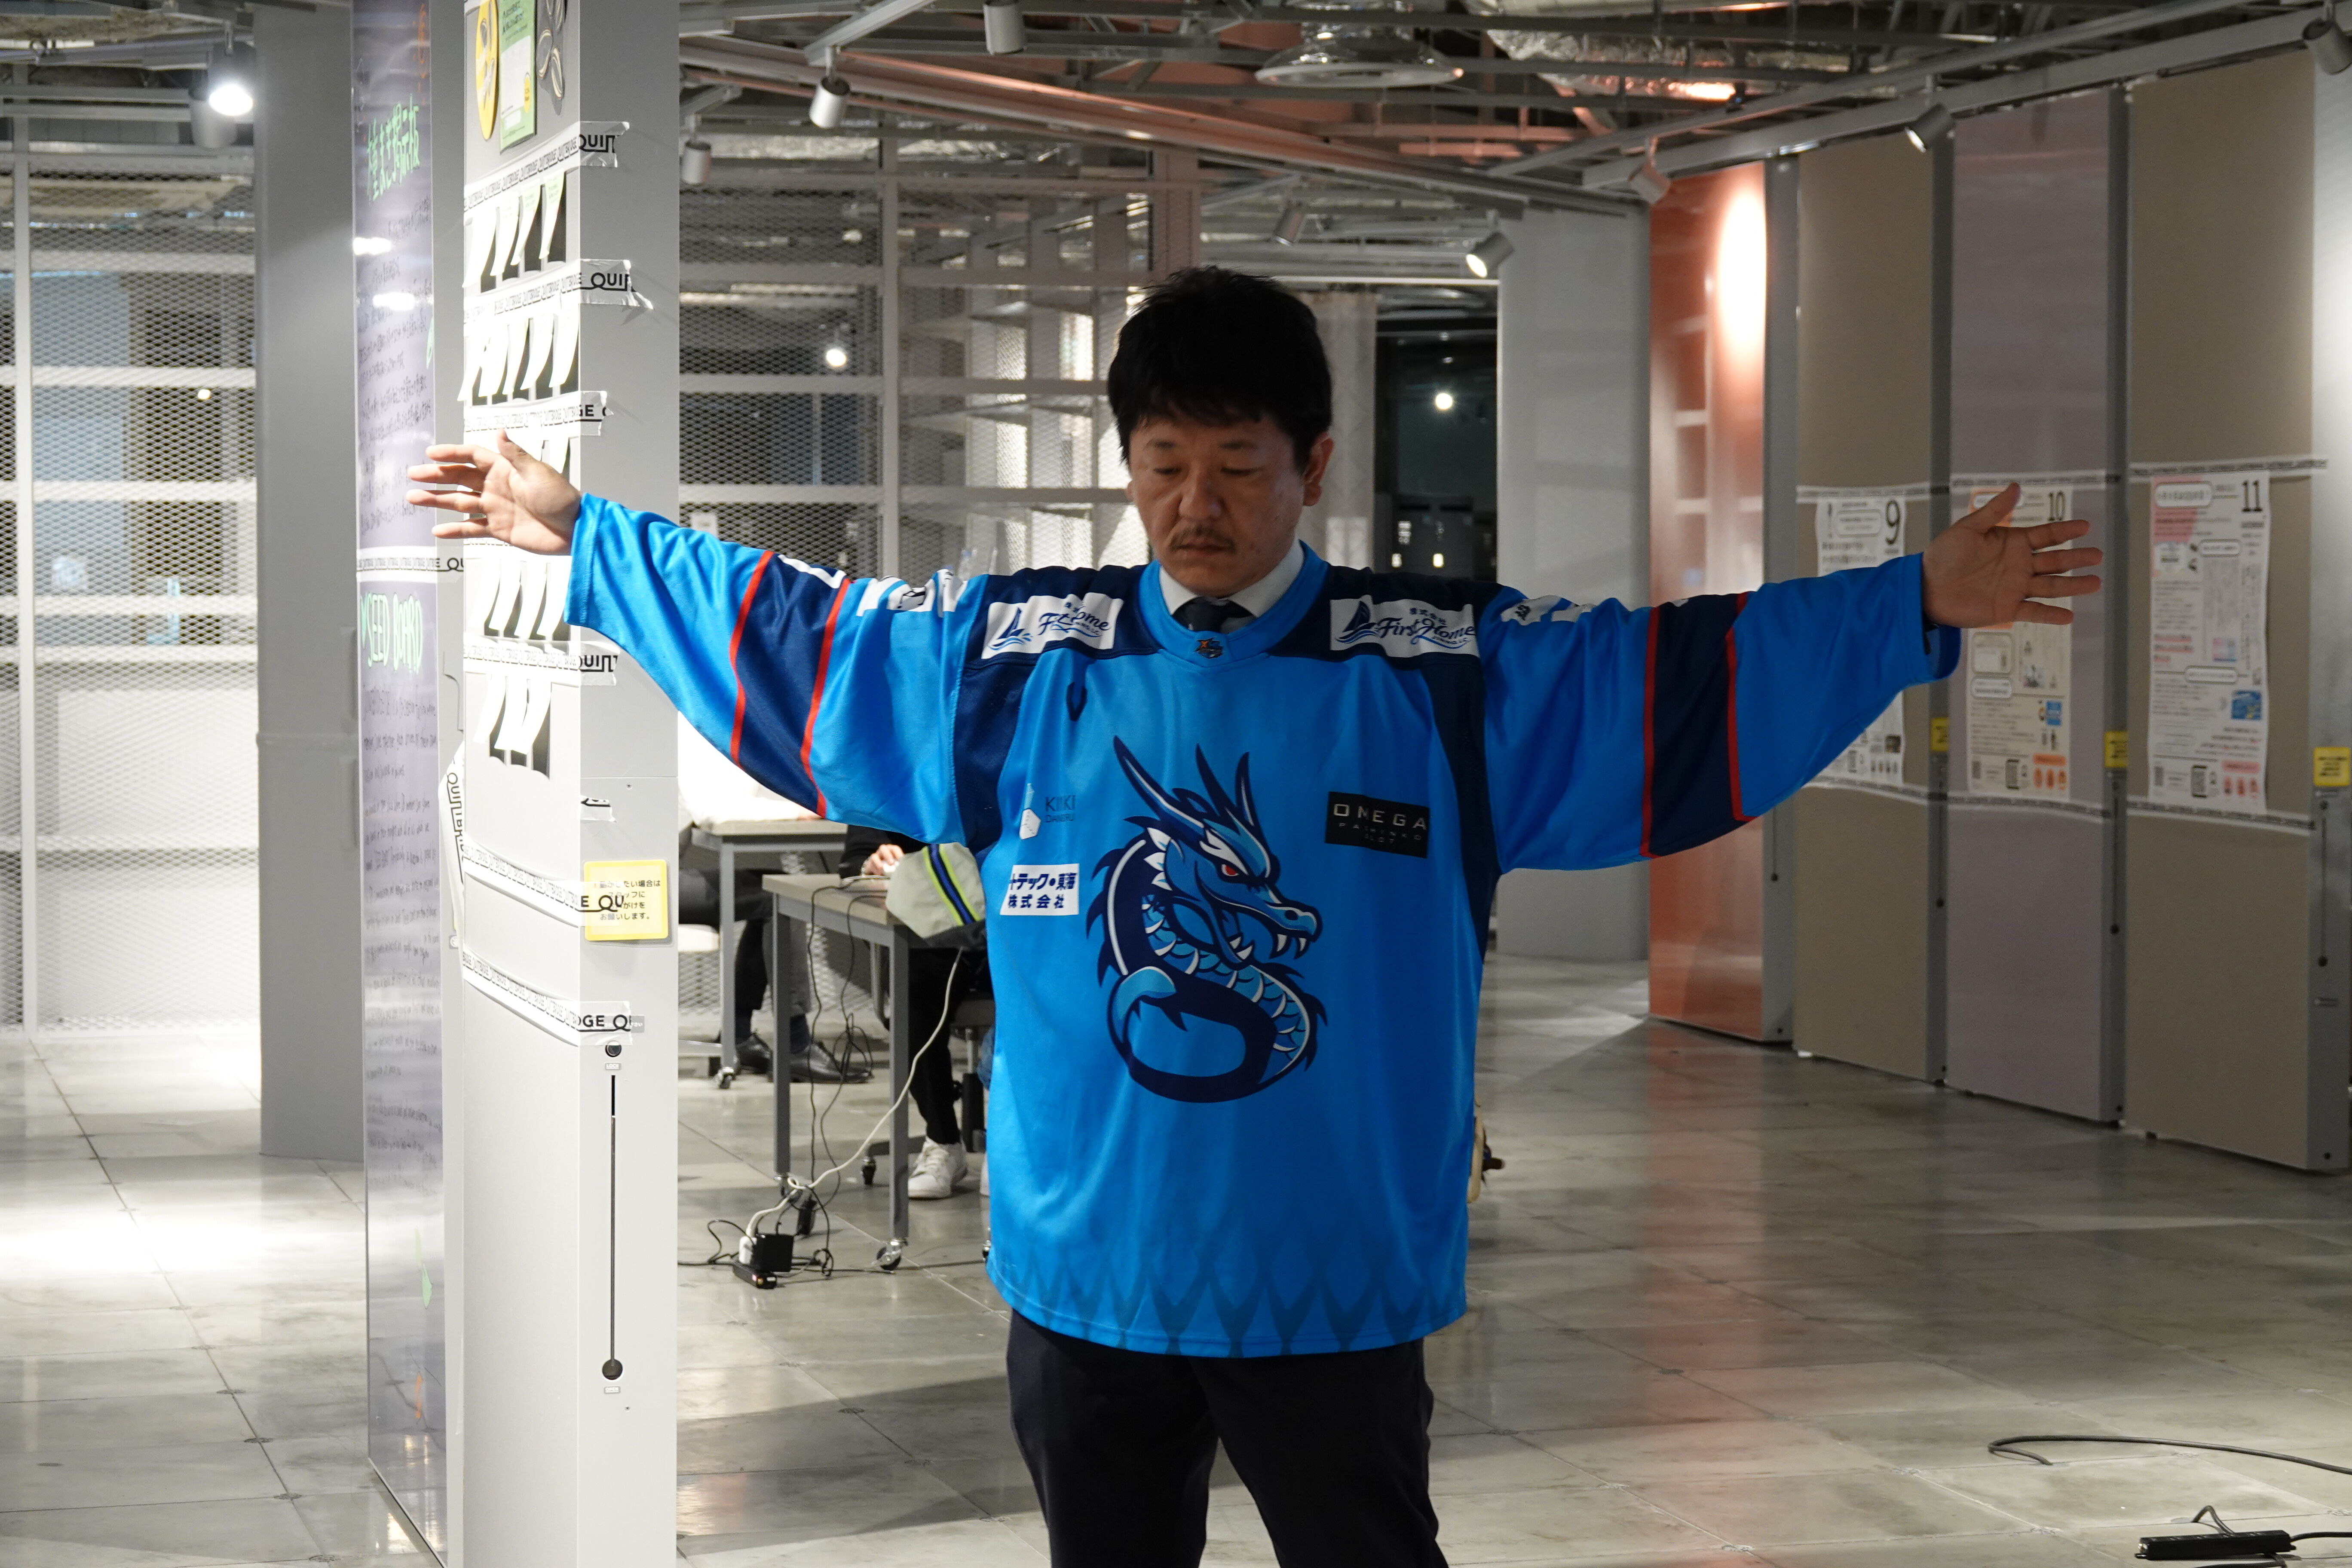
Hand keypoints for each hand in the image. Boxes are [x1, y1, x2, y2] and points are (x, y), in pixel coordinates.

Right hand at [406, 431, 581, 553]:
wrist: (575, 529)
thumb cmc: (561, 498)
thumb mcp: (538, 473)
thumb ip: (515, 455)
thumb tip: (499, 432)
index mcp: (505, 469)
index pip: (472, 456)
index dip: (452, 453)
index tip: (431, 454)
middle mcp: (496, 486)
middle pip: (459, 478)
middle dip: (436, 476)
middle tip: (413, 475)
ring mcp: (495, 508)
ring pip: (459, 502)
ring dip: (437, 501)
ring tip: (413, 498)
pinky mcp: (498, 529)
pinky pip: (471, 528)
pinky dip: (455, 530)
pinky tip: (436, 531)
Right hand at [861, 845, 903, 876]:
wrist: (880, 874)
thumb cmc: (892, 869)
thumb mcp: (897, 867)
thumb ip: (899, 866)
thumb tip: (905, 869)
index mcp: (891, 851)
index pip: (895, 849)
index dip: (898, 853)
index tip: (901, 860)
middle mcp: (882, 852)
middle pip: (883, 848)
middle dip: (887, 855)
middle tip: (891, 863)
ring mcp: (875, 858)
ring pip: (874, 856)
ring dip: (878, 862)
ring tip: (881, 868)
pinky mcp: (869, 865)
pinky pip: (870, 865)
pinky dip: (874, 869)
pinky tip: (878, 873)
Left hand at [1920, 483, 2103, 627]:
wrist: (1925, 587)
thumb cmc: (1943, 555)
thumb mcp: (1968, 528)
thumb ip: (1994, 510)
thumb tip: (2016, 487)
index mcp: (2012, 543)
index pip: (2046, 535)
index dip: (2065, 530)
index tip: (2085, 526)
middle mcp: (2018, 565)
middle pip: (2054, 561)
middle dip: (2076, 558)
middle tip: (2097, 555)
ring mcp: (2015, 587)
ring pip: (2051, 586)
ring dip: (2072, 585)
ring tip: (2095, 583)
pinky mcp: (2006, 608)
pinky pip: (2033, 612)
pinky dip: (2050, 615)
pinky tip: (2068, 616)